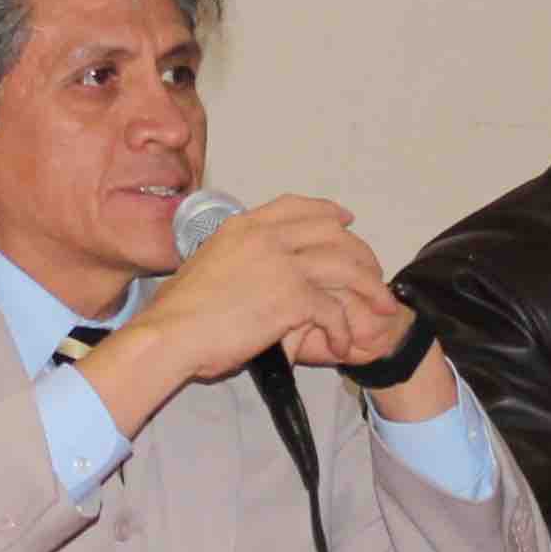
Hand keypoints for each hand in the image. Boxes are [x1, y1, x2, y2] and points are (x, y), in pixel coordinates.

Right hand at [80, 197, 408, 428]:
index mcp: (243, 226)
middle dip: (360, 253)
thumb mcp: (207, 266)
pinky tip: (342, 346)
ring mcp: (281, 263)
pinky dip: (343, 329)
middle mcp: (266, 236)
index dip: (327, 211)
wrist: (169, 334)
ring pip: (344, 267)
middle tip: (374, 274)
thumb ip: (237, 260)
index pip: (296, 206)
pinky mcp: (292, 296)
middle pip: (332, 232)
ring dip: (369, 289)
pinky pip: (333, 309)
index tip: (346, 220)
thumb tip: (251, 272)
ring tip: (380, 310)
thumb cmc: (178, 313)